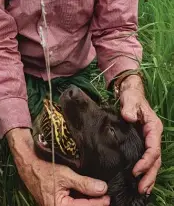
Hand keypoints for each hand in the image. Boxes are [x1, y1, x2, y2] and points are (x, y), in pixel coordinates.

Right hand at [7, 128, 109, 205]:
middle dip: (94, 203)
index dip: (98, 203)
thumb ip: (84, 183)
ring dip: (88, 201)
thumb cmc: (43, 168)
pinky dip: (80, 199)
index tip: (108, 196)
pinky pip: (71, 203)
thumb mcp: (65, 174)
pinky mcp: (57, 202)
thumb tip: (102, 188)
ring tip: (99, 194)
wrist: (28, 164)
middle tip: (106, 196)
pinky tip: (88, 193)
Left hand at [119, 74, 162, 194]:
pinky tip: (141, 181)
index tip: (135, 171)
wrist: (129, 92)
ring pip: (152, 162)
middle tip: (141, 188)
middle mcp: (153, 136)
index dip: (146, 161)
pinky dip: (145, 171)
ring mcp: (148, 140)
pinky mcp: (141, 142)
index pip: (153, 148)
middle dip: (149, 175)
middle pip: (155, 159)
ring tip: (142, 190)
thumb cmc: (131, 96)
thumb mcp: (130, 99)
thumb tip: (129, 117)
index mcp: (153, 127)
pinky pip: (146, 159)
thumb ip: (129, 107)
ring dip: (149, 176)